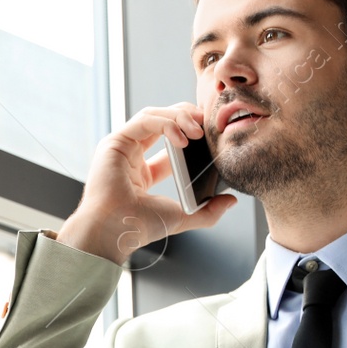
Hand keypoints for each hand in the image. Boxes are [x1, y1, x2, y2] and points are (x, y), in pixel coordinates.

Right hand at [56, 102, 237, 264]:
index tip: (209, 138)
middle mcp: (130, 156)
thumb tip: (231, 200)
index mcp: (142, 172)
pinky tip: (182, 137)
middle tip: (207, 126)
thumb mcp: (182, 217)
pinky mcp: (115, 142)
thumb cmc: (138, 227)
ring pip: (154, 115)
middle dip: (186, 117)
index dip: (191, 133)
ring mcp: (122, 147)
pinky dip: (166, 123)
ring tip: (198, 131)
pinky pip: (145, 120)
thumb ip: (207, 211)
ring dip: (179, 117)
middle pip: (161, 121)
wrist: (116, 232)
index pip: (170, 142)